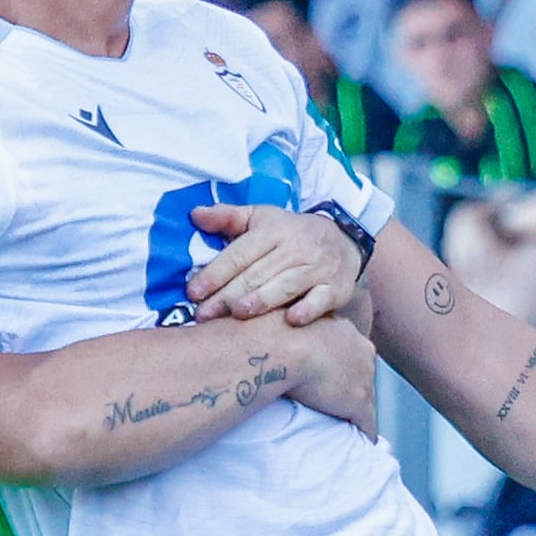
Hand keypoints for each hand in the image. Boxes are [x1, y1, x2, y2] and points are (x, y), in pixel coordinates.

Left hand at [183, 198, 362, 321]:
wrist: (343, 241)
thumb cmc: (290, 234)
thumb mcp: (260, 218)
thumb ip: (227, 218)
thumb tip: (195, 214)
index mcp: (273, 230)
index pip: (239, 254)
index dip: (215, 273)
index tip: (193, 292)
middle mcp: (296, 247)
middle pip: (257, 274)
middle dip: (228, 295)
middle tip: (204, 314)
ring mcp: (318, 268)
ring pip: (286, 286)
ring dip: (261, 301)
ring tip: (237, 314)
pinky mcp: (336, 287)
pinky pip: (321, 299)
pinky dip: (308, 309)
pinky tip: (291, 320)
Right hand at [275, 310, 380, 430]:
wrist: (278, 348)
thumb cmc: (269, 332)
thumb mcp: (284, 323)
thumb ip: (289, 330)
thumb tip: (266, 328)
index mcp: (344, 331)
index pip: (348, 351)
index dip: (337, 365)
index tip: (326, 375)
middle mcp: (361, 351)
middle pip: (361, 373)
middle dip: (350, 385)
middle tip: (332, 399)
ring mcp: (363, 378)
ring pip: (365, 398)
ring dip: (356, 409)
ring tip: (345, 422)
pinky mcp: (358, 404)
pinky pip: (367, 423)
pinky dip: (364, 432)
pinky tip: (361, 441)